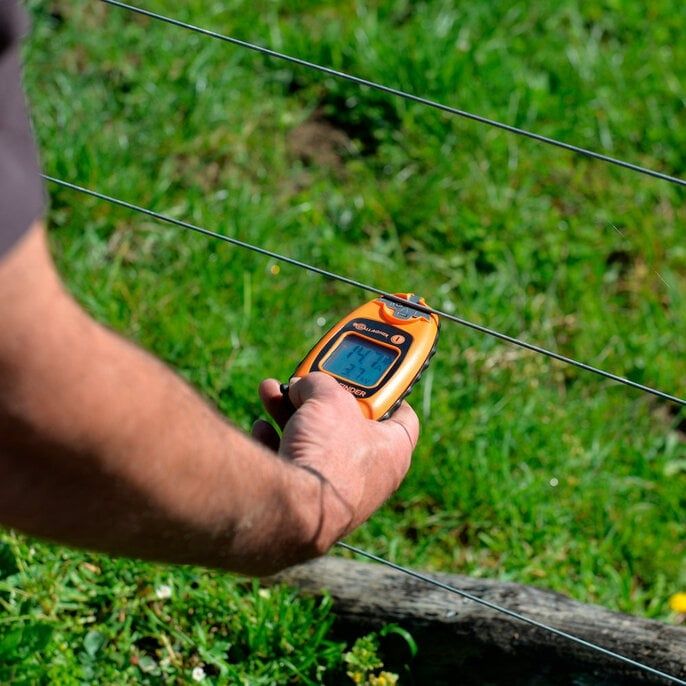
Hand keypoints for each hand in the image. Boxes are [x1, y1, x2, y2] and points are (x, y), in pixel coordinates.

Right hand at [252, 373, 418, 548]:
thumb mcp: (329, 398)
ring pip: (315, 441)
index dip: (386, 393)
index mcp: (393, 451)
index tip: (367, 381)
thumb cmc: (328, 454)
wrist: (293, 510)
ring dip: (290, 413)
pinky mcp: (308, 501)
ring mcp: (337, 490)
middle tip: (305, 382)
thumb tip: (303, 385)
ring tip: (271, 391)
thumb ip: (320, 383)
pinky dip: (279, 443)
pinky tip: (263, 428)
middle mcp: (371, 475)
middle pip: (347, 424)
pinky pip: (295, 464)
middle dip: (320, 399)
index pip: (402, 416)